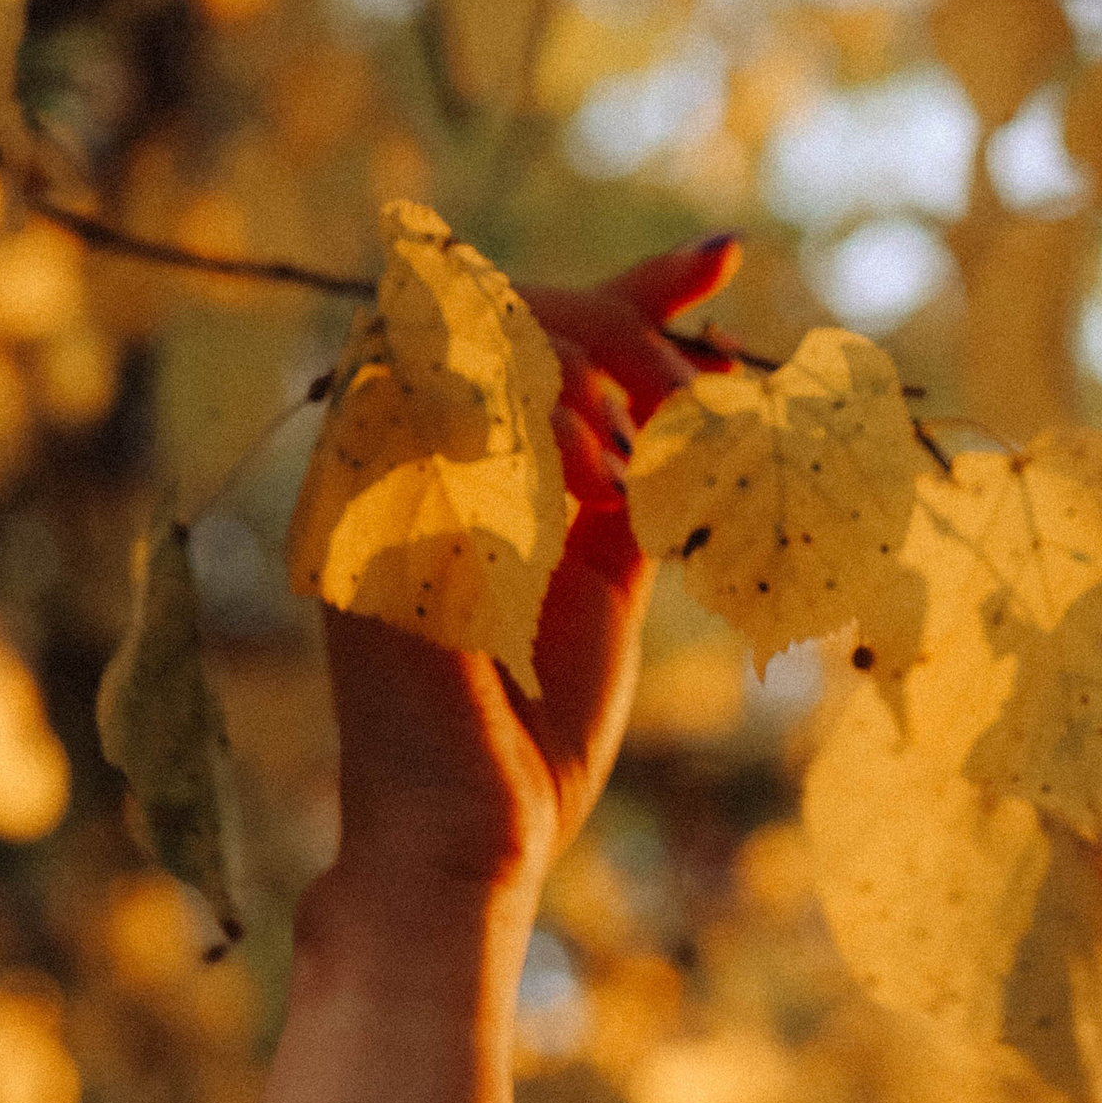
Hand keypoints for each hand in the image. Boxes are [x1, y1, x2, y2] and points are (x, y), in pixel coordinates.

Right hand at [250, 234, 738, 1102]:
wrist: (469, 845)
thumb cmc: (533, 736)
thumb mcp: (604, 583)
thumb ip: (628, 486)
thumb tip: (693, 389)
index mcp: (457, 467)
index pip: (538, 334)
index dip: (636, 285)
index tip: (724, 257)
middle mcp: (406, 454)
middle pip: (514, 307)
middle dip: (635, 328)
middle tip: (715, 389)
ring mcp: (383, 477)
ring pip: (495, 337)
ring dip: (605, 372)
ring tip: (669, 441)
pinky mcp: (377, 511)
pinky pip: (467, 403)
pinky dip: (558, 422)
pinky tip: (609, 476)